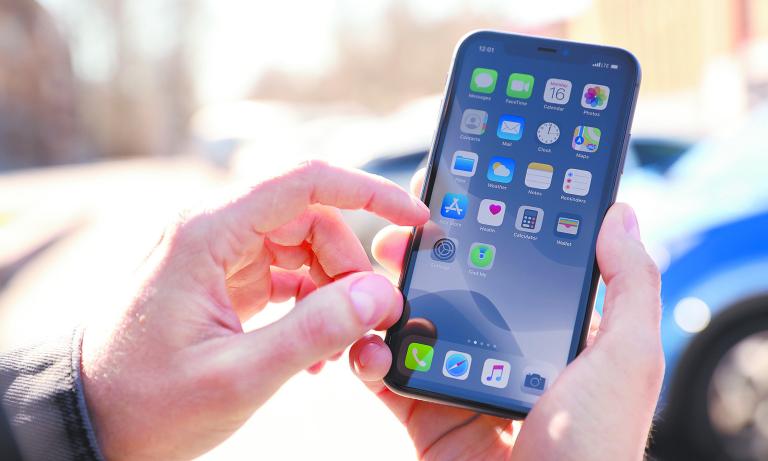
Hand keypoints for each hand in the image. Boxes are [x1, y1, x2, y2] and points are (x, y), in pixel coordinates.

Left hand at [80, 161, 429, 459]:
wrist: (93, 420)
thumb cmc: (148, 400)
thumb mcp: (238, 376)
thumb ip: (313, 331)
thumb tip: (376, 295)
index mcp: (210, 234)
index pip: (306, 182)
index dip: (369, 192)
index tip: (413, 218)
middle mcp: (214, 231)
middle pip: (311, 218)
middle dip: (349, 264)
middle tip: (370, 318)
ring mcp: (218, 255)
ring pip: (302, 246)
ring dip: (332, 288)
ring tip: (339, 343)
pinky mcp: (222, 280)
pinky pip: (285, 273)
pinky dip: (310, 303)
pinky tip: (315, 347)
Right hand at [349, 169, 663, 460]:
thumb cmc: (595, 449)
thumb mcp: (626, 360)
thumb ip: (629, 285)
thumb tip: (620, 213)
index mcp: (555, 337)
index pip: (516, 268)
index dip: (484, 231)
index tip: (454, 197)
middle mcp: (507, 355)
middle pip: (455, 292)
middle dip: (422, 260)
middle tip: (396, 239)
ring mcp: (464, 384)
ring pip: (414, 329)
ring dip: (385, 303)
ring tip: (369, 286)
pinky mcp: (429, 418)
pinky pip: (390, 379)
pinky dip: (368, 359)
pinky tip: (365, 348)